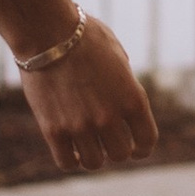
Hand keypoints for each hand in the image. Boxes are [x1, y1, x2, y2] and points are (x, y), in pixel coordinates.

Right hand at [17, 21, 159, 174]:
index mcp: (132, 97)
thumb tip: (123, 100)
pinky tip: (70, 150)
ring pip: (94, 162)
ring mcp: (81, 126)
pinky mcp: (54, 130)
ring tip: (87, 145)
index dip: (142, 148)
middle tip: (108, 141)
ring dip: (93, 155)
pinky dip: (71, 160)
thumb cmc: (84, 36)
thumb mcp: (117, 56)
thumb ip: (124, 82)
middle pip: (120, 154)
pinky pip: (66, 162)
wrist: (48, 32)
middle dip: (116, 149)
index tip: (136, 149)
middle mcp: (109, 117)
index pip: (146, 140)